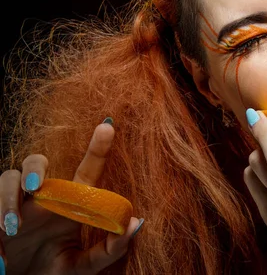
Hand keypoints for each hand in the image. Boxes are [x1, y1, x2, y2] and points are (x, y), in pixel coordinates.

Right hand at [0, 119, 142, 274]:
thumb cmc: (55, 272)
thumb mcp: (84, 266)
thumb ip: (110, 249)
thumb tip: (136, 223)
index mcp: (70, 203)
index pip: (86, 170)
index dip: (98, 147)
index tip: (108, 124)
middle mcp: (44, 198)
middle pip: (36, 162)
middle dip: (34, 168)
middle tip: (36, 187)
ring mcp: (18, 206)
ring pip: (8, 177)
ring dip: (8, 197)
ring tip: (12, 226)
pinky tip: (2, 255)